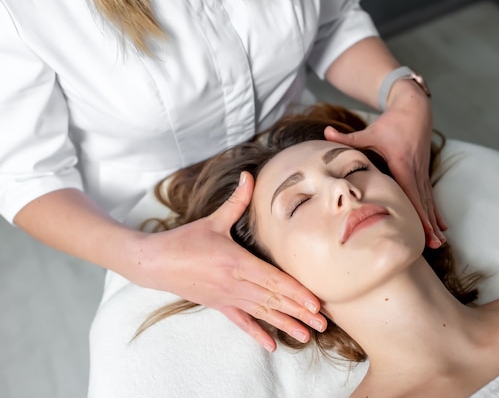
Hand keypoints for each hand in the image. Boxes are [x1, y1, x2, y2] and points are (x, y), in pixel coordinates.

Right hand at [136, 172, 326, 351]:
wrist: (154, 263)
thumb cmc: (184, 240)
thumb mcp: (213, 220)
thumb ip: (236, 201)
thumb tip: (249, 175)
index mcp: (236, 262)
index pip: (273, 280)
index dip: (296, 292)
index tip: (315, 303)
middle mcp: (235, 283)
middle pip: (273, 300)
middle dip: (300, 312)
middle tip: (322, 323)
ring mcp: (227, 297)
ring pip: (263, 313)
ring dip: (286, 324)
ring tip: (307, 335)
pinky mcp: (219, 305)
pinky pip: (242, 323)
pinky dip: (257, 334)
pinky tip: (272, 346)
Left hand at [324, 84, 446, 248]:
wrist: (414, 109)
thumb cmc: (390, 122)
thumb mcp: (370, 131)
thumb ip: (348, 137)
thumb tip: (324, 132)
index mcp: (402, 163)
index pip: (408, 192)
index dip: (415, 211)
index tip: (421, 229)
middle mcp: (415, 170)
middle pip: (422, 202)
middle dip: (428, 225)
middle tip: (434, 245)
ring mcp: (421, 172)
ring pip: (428, 202)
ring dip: (434, 223)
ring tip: (439, 243)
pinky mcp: (423, 173)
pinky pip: (430, 196)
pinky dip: (435, 212)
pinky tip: (442, 226)